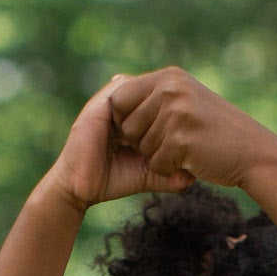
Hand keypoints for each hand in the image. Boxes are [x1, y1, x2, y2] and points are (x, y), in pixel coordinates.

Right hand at [48, 80, 194, 210]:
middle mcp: (123, 107)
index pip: (161, 101)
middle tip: (189, 113)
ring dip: (155, 100)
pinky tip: (150, 120)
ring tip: (171, 117)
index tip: (194, 120)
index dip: (177, 108)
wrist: (81, 187)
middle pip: (153, 90)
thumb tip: (194, 177)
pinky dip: (135, 101)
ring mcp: (109, 103)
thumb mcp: (148, 174)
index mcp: (136, 118)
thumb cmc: (112, 180)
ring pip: (140, 88)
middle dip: (170, 100)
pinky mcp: (97, 107)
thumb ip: (169, 174)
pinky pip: (120, 92)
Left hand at [109, 67, 276, 191]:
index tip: (146, 131)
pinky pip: (157, 163)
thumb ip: (153, 93)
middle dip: (142, 142)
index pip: (120, 97)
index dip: (126, 120)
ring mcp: (176, 112)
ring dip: (159, 157)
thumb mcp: (185, 99)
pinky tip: (192, 161)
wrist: (253, 151)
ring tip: (187, 149)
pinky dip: (171, 169)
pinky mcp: (181, 138)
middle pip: (127, 125)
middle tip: (172, 143)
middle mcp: (170, 88)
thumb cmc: (216, 130)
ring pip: (141, 147)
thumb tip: (115, 81)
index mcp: (169, 77)